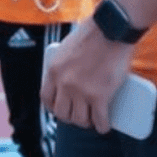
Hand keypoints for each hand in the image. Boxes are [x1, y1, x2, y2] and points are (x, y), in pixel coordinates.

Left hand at [40, 17, 133, 133]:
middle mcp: (64, 83)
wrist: (109, 29)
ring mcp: (81, 91)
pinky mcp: (100, 96)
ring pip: (80, 120)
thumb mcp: (66, 49)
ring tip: (93, 118)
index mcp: (53, 70)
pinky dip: (103, 126)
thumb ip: (64, 65)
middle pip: (62, 113)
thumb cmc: (92, 34)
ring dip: (87, 123)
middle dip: (71, 117)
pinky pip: (100, 121)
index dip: (53, 107)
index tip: (61, 108)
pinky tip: (104, 125)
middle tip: (80, 114)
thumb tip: (68, 77)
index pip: (46, 98)